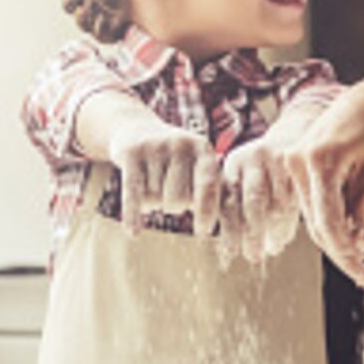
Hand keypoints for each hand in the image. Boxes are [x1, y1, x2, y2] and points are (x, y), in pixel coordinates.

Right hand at [104, 118, 219, 236]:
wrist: (135, 129)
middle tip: (167, 191)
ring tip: (150, 184)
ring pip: (155, 198)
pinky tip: (133, 234)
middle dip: (173, 206)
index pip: (208, 186)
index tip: (205, 232)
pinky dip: (132, 215)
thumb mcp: (196, 166)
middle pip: (178, 199)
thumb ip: (214, 191)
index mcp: (203, 149)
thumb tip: (232, 228)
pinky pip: (133, 193)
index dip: (207, 211)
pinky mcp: (132, 153)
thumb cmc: (175, 160)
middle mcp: (181, 143)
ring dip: (151, 202)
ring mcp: (155, 146)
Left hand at [217, 140, 301, 263]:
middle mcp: (253, 159)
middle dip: (251, 233)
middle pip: (251, 202)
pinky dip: (289, 223)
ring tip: (272, 249)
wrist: (295, 134)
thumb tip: (227, 246)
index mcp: (233, 163)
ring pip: (276, 204)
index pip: (226, 198)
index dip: (225, 226)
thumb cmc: (263, 167)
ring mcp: (279, 161)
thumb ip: (234, 202)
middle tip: (251, 256)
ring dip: (273, 232)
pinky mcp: (301, 167)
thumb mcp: (243, 174)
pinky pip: (295, 201)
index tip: (226, 249)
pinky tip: (285, 238)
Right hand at [287, 77, 363, 291]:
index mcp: (319, 159)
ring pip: (317, 222)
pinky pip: (316, 209)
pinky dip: (341, 225)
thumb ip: (360, 209)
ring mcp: (292, 167)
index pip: (328, 220)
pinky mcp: (296, 173)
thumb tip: (352, 249)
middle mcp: (297, 163)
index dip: (348, 254)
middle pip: (318, 227)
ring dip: (348, 243)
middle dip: (349, 255)